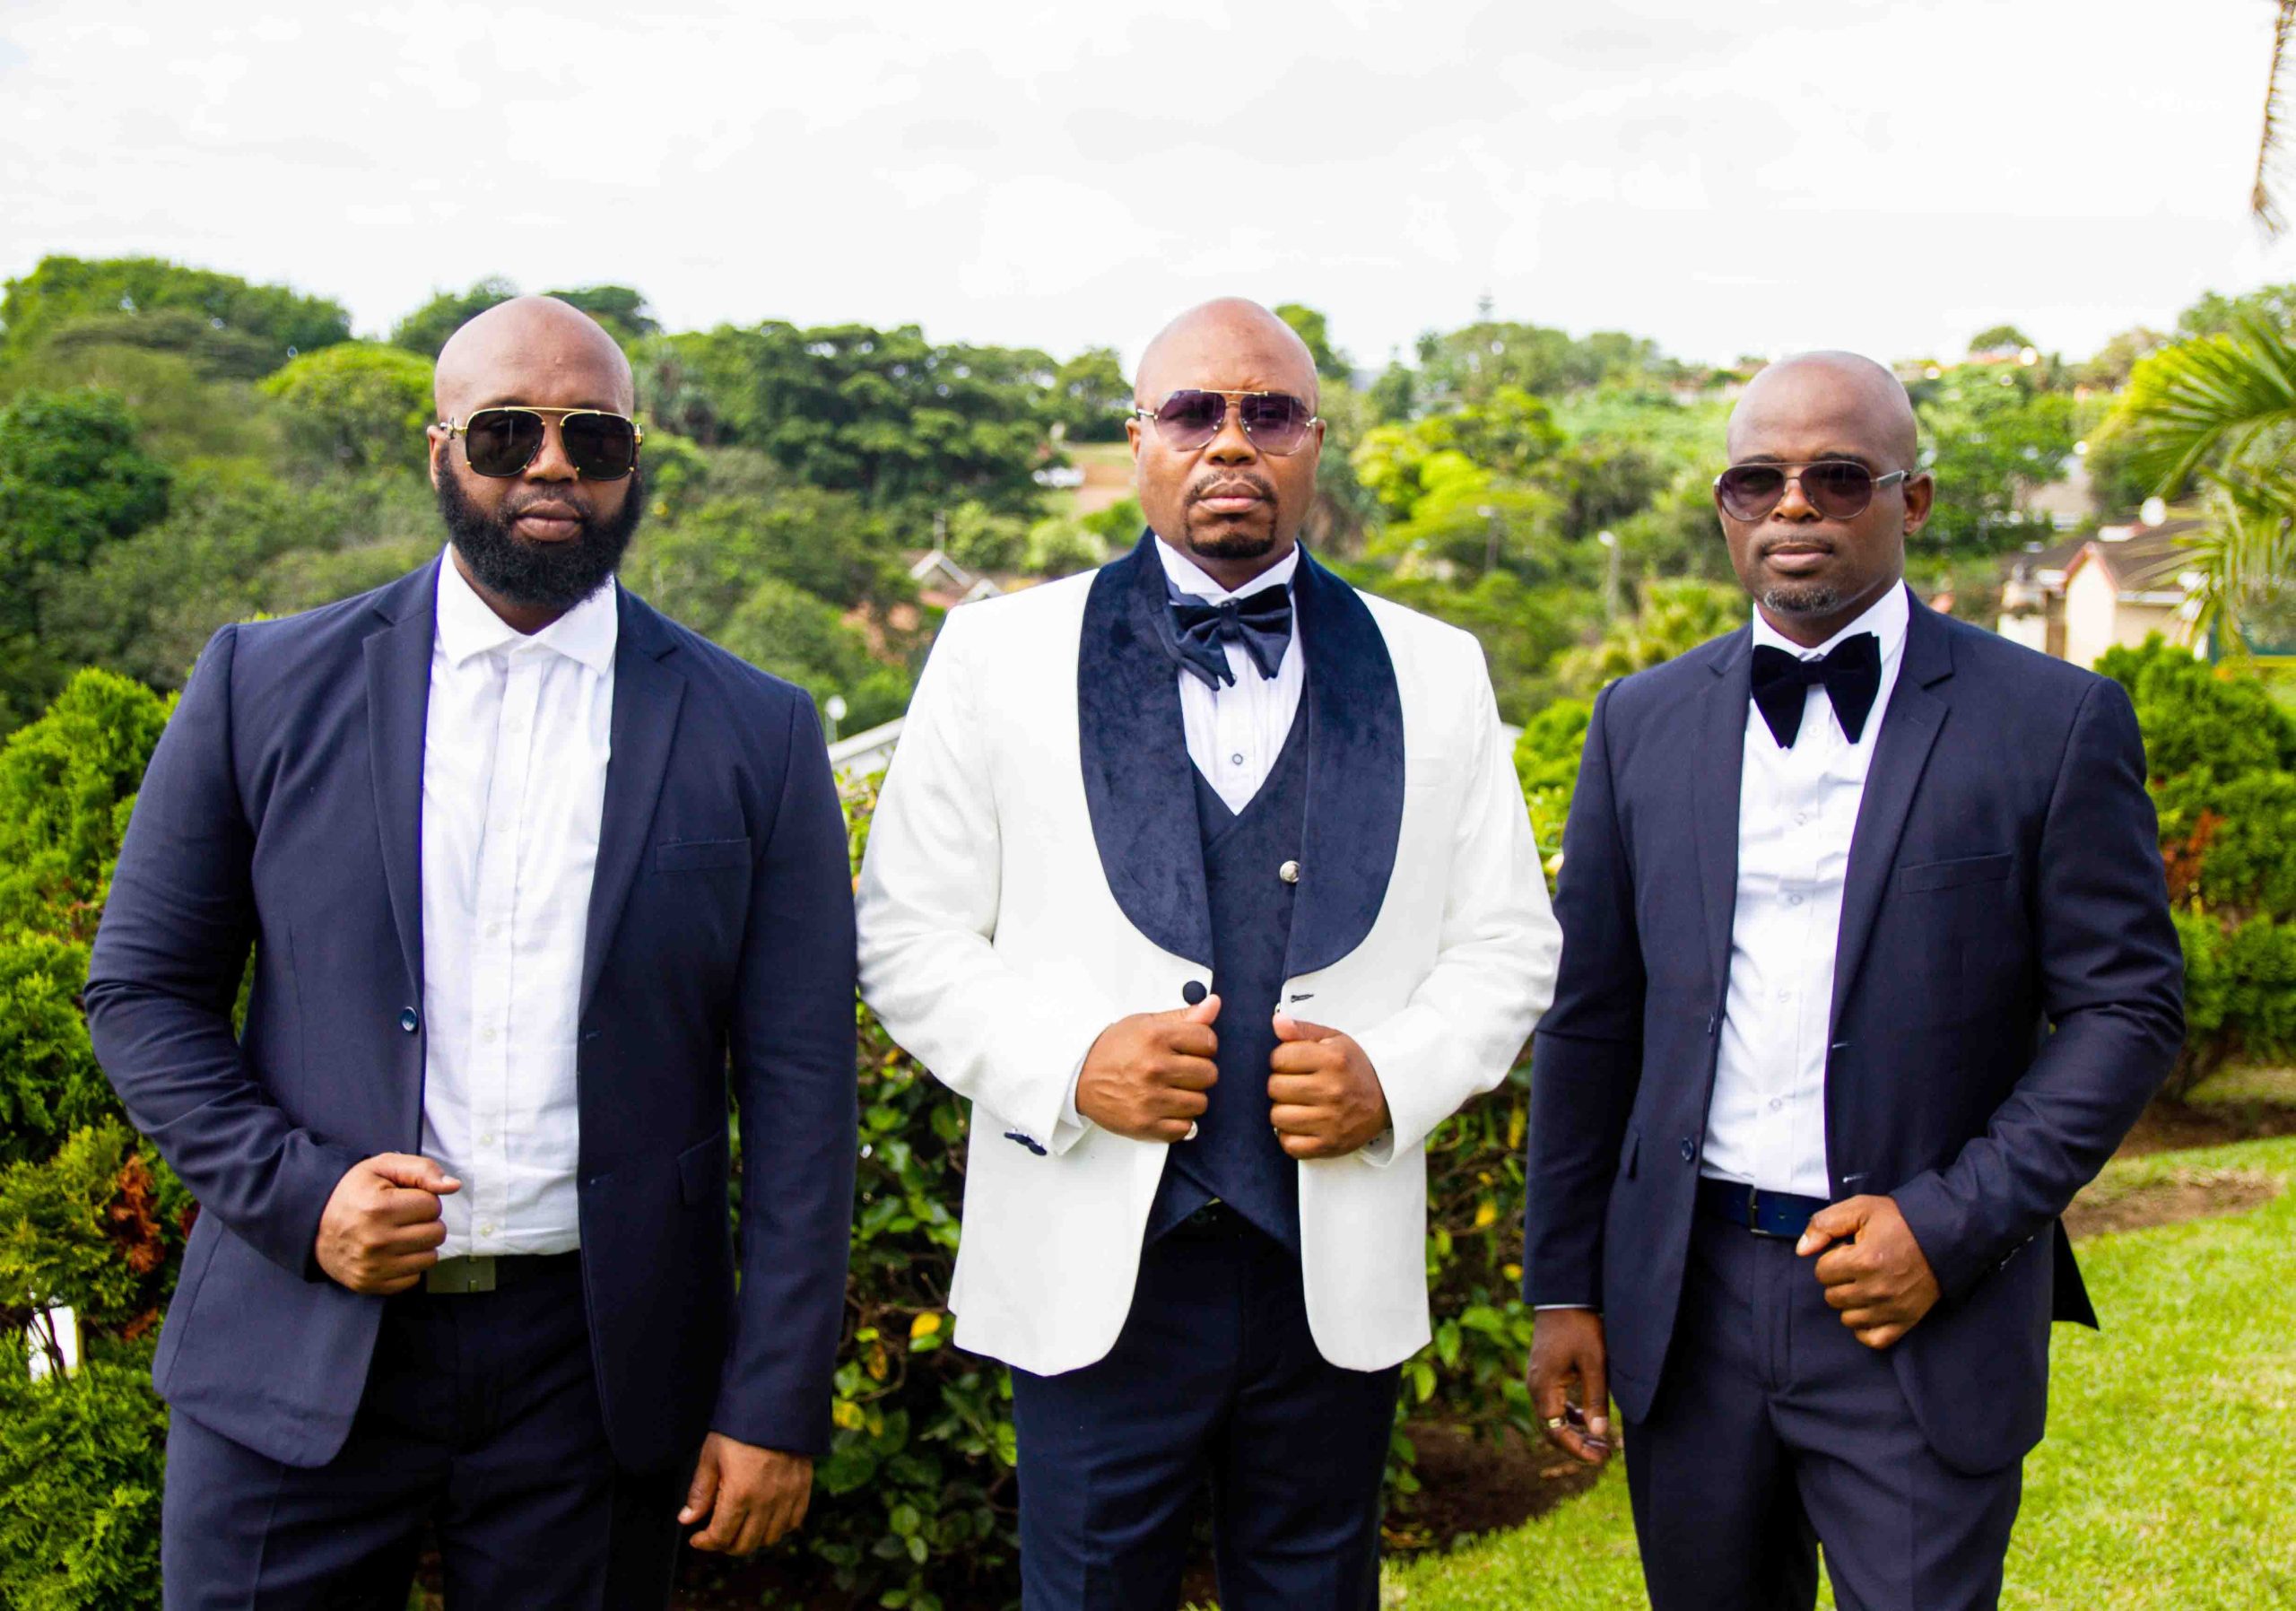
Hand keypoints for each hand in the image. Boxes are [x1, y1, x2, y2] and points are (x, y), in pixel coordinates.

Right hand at [314, 1154, 459, 1294]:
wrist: (313, 1226)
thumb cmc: (353, 1193)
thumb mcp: (382, 1167)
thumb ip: (422, 1169)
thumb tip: (453, 1186)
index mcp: (379, 1208)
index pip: (433, 1205)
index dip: (422, 1199)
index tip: (403, 1200)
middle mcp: (376, 1240)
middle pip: (436, 1233)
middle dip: (425, 1222)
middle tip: (402, 1218)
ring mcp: (373, 1266)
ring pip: (430, 1257)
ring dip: (420, 1245)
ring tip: (398, 1234)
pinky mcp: (371, 1284)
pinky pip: (414, 1278)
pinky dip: (408, 1265)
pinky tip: (392, 1253)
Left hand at [681, 1434, 812, 1554]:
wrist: (776, 1403)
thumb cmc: (740, 1427)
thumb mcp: (712, 1455)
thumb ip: (700, 1491)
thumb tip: (687, 1519)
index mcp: (739, 1494)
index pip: (721, 1537)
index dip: (705, 1542)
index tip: (697, 1537)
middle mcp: (766, 1501)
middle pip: (745, 1544)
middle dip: (725, 1544)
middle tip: (716, 1533)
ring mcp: (788, 1496)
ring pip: (770, 1538)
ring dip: (753, 1538)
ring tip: (741, 1525)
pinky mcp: (803, 1487)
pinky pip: (794, 1521)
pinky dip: (780, 1526)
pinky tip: (767, 1516)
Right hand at [1076, 995, 1220, 1141]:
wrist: (1079, 1078)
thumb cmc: (1113, 1050)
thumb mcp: (1146, 1024)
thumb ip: (1184, 1016)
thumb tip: (1214, 1004)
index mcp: (1156, 1038)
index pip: (1208, 1041)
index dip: (1203, 1044)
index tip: (1191, 1048)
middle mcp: (1154, 1068)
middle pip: (1209, 1074)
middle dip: (1198, 1071)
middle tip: (1179, 1070)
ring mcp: (1150, 1099)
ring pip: (1200, 1103)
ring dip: (1189, 1097)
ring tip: (1171, 1089)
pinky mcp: (1145, 1125)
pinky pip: (1185, 1128)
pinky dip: (1178, 1121)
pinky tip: (1165, 1108)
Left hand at [1266, 1015, 1389, 1158]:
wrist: (1388, 1098)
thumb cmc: (1355, 1068)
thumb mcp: (1333, 1040)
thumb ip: (1302, 1030)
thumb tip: (1277, 1021)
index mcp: (1333, 1060)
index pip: (1279, 1058)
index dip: (1282, 1059)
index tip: (1294, 1063)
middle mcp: (1332, 1090)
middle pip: (1275, 1088)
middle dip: (1282, 1084)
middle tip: (1298, 1084)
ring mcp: (1331, 1120)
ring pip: (1278, 1117)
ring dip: (1284, 1111)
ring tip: (1299, 1104)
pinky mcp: (1330, 1144)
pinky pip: (1289, 1145)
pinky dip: (1290, 1136)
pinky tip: (1302, 1124)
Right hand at [1528, 1307, 1611, 1465]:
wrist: (1564, 1297)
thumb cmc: (1581, 1327)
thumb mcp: (1595, 1363)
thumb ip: (1596, 1400)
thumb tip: (1599, 1434)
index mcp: (1544, 1388)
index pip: (1555, 1433)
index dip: (1578, 1450)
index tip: (1602, 1457)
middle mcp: (1536, 1387)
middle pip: (1551, 1430)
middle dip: (1578, 1445)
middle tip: (1605, 1452)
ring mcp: (1538, 1379)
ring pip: (1553, 1418)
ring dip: (1574, 1431)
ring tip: (1600, 1440)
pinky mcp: (1545, 1372)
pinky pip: (1554, 1404)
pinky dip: (1570, 1415)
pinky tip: (1587, 1416)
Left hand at [1798, 1194, 1941, 1349]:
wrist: (1944, 1236)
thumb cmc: (1900, 1221)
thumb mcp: (1860, 1208)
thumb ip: (1824, 1224)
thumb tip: (1802, 1250)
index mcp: (1863, 1261)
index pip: (1821, 1272)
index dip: (1831, 1259)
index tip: (1848, 1251)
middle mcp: (1876, 1289)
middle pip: (1832, 1297)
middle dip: (1838, 1280)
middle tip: (1858, 1267)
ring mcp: (1892, 1309)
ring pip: (1848, 1319)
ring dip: (1851, 1303)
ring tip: (1866, 1284)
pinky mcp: (1906, 1321)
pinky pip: (1872, 1339)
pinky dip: (1866, 1327)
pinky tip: (1870, 1309)